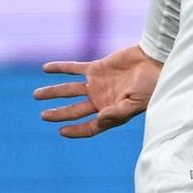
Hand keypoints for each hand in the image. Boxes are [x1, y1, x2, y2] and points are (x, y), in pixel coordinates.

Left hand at [36, 46, 160, 137]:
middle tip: (43, 116)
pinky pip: (73, 68)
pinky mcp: (97, 68)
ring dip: (53, 92)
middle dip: (59, 113)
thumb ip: (117, 112)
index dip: (76, 131)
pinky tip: (45, 69)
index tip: (61, 131)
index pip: (90, 126)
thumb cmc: (152, 84)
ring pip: (70, 90)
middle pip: (75, 110)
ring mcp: (97, 84)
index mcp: (111, 113)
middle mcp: (101, 100)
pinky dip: (59, 68)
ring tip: (36, 95)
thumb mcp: (137, 103)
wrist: (156, 61)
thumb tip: (99, 118)